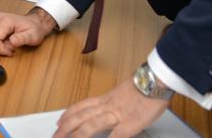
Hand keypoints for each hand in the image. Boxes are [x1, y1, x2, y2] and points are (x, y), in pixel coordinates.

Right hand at [0, 7, 56, 55]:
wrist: (35, 23)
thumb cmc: (34, 29)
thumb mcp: (32, 36)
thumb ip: (21, 39)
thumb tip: (12, 42)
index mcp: (6, 21)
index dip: (0, 49)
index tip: (10, 52)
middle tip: (8, 48)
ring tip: (5, 44)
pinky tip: (2, 40)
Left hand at [52, 78, 168, 137]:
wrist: (155, 80)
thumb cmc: (144, 85)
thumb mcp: (124, 92)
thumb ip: (115, 101)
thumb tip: (112, 108)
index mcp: (106, 98)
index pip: (82, 106)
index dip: (69, 114)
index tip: (60, 121)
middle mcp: (107, 106)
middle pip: (81, 117)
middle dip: (66, 127)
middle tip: (55, 135)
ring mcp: (117, 115)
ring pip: (91, 125)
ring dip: (78, 135)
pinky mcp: (130, 123)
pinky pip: (116, 136)